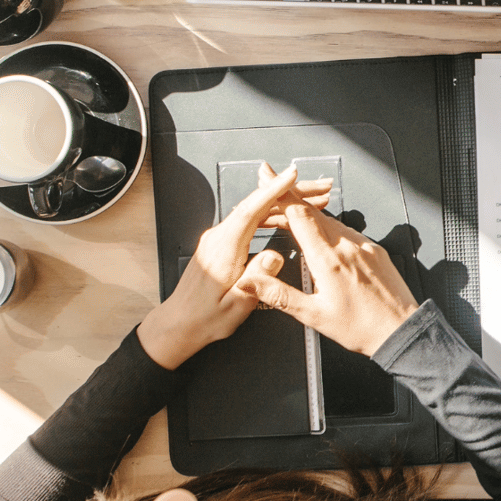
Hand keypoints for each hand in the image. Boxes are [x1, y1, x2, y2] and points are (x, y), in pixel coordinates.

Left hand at [137, 163, 332, 369]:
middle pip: (257, 204)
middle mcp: (219, 238)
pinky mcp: (223, 242)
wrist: (180, 324)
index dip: (272, 190)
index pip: (250, 210)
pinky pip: (251, 219)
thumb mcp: (236, 305)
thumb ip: (256, 279)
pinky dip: (273, 214)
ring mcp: (220, 238)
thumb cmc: (205, 318)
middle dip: (290, 192)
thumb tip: (275, 257)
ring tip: (313, 201)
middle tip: (320, 189)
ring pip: (256, 210)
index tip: (291, 176)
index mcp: (223, 249)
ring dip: (285, 202)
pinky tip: (288, 217)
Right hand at [238, 201, 420, 356]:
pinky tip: (322, 235)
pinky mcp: (375, 249)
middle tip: (271, 185)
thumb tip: (250, 281)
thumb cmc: (360, 328)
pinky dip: (329, 227)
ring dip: (309, 214)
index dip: (280, 194)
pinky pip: (348, 231)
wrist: (401, 330)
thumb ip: (278, 294)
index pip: (299, 216)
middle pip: (313, 212)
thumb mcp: (312, 314)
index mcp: (328, 259)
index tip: (267, 175)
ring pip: (331, 220)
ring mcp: (364, 245)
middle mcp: (348, 246)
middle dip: (290, 198)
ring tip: (290, 213)